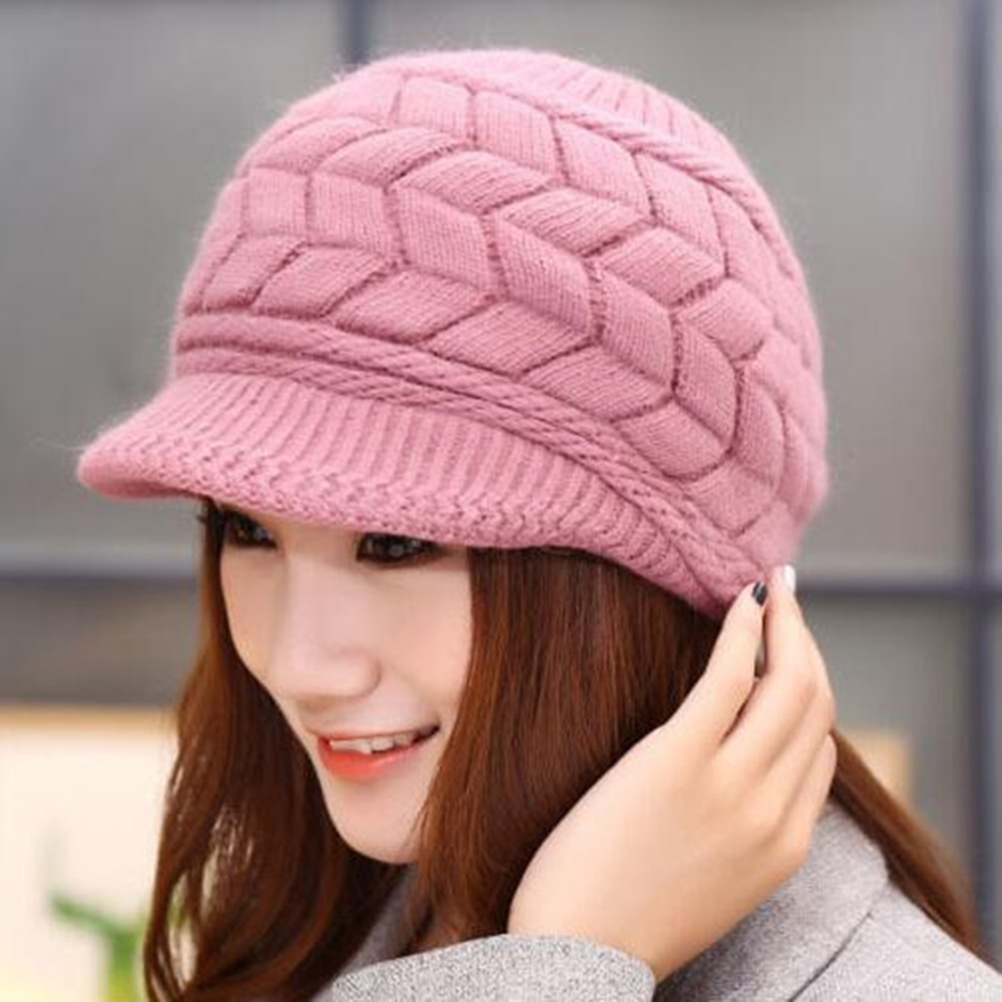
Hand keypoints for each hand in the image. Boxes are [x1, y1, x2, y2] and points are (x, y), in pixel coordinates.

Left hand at [506, 565, 836, 982]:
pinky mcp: (680, 760)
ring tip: (771, 588)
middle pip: (816, 705)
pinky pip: (730, 675)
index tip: (787, 655)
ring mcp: (733, 787)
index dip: (809, 693)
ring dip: (786, 623)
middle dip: (808, 643)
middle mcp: (774, 813)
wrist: (576, 955)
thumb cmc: (626, 913)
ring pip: (789, 683)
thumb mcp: (713, 881)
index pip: (821, 751)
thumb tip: (736, 758)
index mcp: (786, 848)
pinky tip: (737, 601)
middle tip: (789, 600)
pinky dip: (742, 629)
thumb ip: (741, 826)